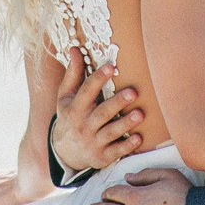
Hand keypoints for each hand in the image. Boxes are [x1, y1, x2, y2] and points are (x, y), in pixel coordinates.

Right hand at [51, 50, 143, 174]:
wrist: (64, 152)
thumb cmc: (70, 116)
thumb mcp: (66, 96)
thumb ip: (73, 73)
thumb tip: (75, 48)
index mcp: (75, 108)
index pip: (86, 91)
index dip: (98, 79)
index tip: (111, 66)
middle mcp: (83, 125)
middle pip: (101, 113)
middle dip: (117, 103)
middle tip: (133, 92)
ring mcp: (93, 142)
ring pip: (110, 132)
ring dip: (125, 124)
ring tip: (140, 113)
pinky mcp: (102, 157)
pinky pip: (116, 151)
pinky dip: (127, 146)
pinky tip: (139, 138)